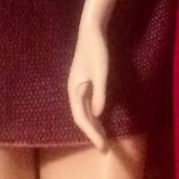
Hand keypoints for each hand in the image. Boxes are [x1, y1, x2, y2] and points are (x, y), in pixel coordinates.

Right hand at [67, 26, 109, 150]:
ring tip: (103, 137)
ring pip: (83, 111)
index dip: (91, 134)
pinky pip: (86, 104)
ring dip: (93, 125)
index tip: (102, 146)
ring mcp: (77, 86)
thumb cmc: (96, 50)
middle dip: (92, 133)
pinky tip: (100, 118)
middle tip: (104, 148)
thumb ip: (100, 93)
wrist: (91, 31)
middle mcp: (73, 91)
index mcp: (75, 90)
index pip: (81, 119)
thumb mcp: (101, 72)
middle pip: (81, 118)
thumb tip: (99, 114)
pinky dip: (93, 114)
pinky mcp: (83, 81)